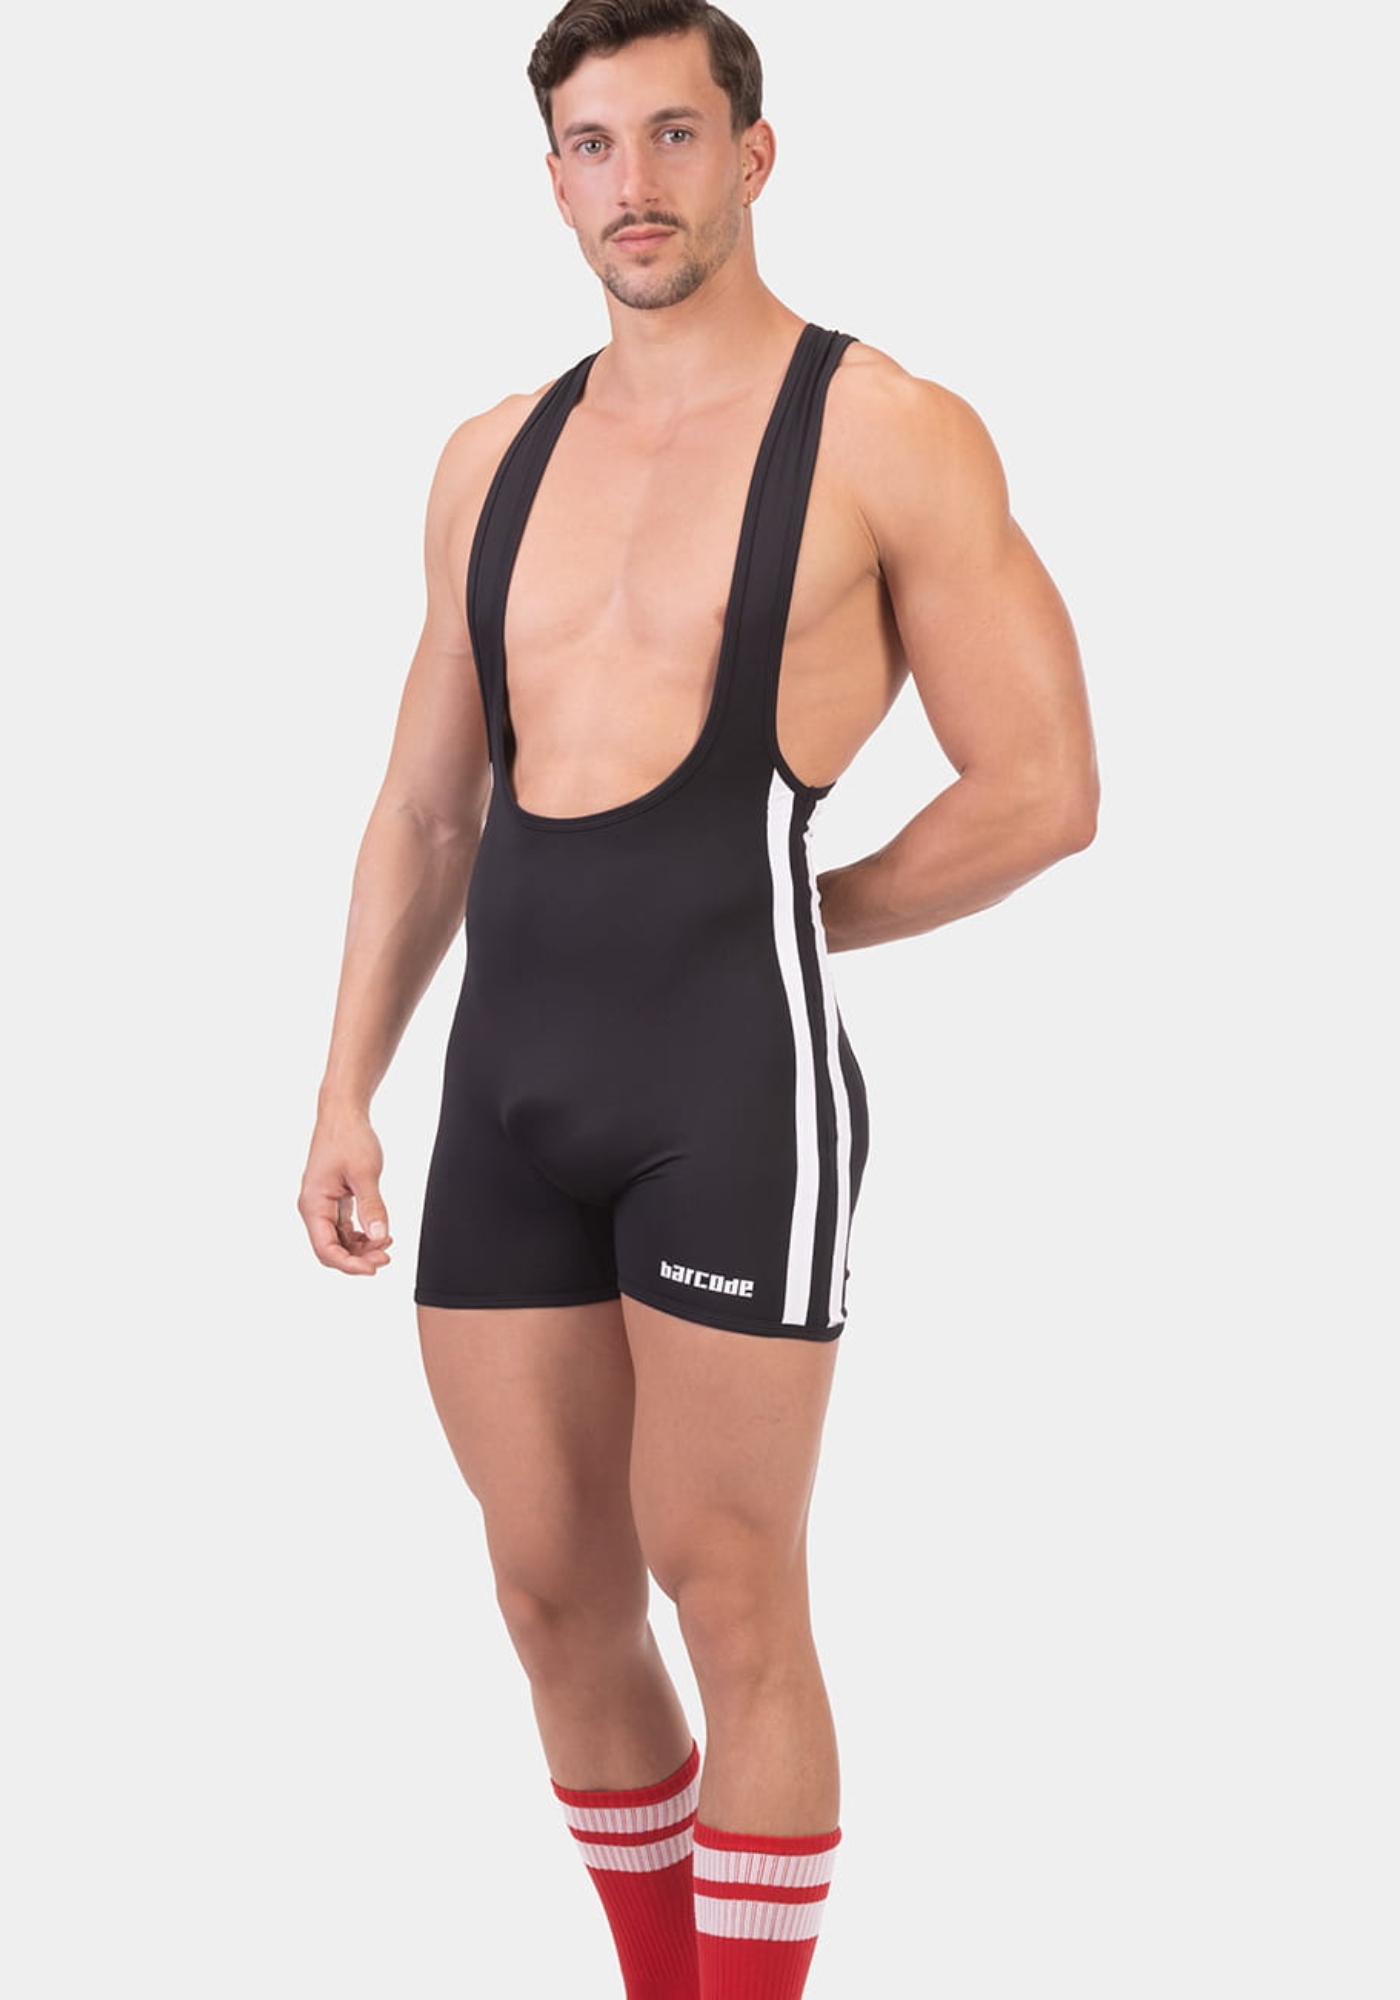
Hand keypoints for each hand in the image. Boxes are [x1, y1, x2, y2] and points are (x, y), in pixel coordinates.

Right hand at [298, 1109, 393, 1275]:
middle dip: (357, 1258)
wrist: (343, 1113)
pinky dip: (360, 1235)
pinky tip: (379, 1234)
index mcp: (313, 1204)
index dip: (349, 1264)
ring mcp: (322, 1205)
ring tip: (387, 1243)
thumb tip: (379, 1237)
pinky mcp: (333, 1200)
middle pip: (330, 1249)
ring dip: (361, 1248)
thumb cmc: (350, 1138)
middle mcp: (313, 1208)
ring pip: (338, 1240)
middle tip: (386, 1255)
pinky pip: (343, 1227)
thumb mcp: (365, 1173)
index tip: (375, 1268)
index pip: (325, 1249)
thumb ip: (372, 1207)